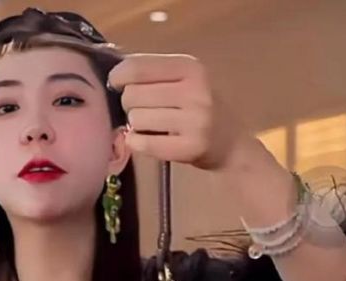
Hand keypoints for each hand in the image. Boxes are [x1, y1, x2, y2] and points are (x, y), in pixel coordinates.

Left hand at [108, 53, 247, 169]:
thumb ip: (153, 73)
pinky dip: (136, 142)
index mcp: (190, 67)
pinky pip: (144, 143)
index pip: (137, 67)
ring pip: (136, 119)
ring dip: (135, 125)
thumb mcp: (185, 80)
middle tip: (144, 110)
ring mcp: (194, 121)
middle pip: (132, 94)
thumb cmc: (200, 109)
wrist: (231, 144)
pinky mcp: (190, 148)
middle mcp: (195, 91)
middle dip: (130, 104)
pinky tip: (142, 140)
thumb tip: (114, 76)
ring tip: (151, 126)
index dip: (118, 77)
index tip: (117, 85)